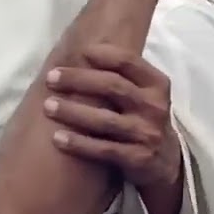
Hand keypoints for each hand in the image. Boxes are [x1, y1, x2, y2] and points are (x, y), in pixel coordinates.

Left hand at [43, 44, 180, 190]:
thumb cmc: (142, 118)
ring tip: (48, 106)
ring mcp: (147, 133)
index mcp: (157, 84)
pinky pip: (103, 149)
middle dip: (78, 80)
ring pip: (105, 120)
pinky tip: (57, 138)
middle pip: (113, 86)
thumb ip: (122, 76)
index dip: (100, 54)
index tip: (76, 53)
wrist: (165, 160)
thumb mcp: (144, 93)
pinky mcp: (138, 158)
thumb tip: (77, 53)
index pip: (127, 61)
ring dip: (73, 111)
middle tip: (50, 78)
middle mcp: (155, 106)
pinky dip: (79, 143)